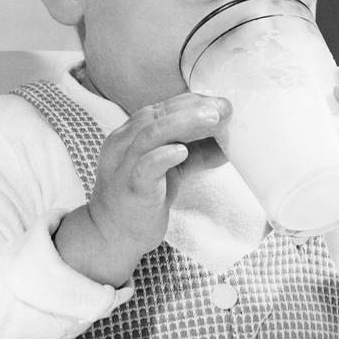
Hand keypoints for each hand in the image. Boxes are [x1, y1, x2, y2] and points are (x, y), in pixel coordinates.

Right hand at [55, 93, 230, 284]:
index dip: (192, 102)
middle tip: (223, 107)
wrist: (111, 237)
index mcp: (131, 134)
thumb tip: (227, 144)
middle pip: (158, 114)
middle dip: (193, 107)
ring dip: (184, 122)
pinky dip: (164, 155)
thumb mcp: (171, 171)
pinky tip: (183, 151)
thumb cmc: (141, 200)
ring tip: (213, 119)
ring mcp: (124, 164)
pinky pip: (144, 166)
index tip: (220, 103)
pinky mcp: (130, 187)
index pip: (163, 108)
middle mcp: (123, 143)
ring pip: (150, 134)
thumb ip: (194, 154)